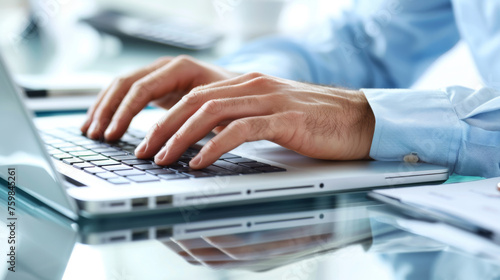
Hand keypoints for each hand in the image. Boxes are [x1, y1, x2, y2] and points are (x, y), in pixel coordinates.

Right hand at [81, 55, 238, 139]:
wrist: (241, 88)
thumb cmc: (234, 100)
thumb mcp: (219, 109)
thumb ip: (196, 121)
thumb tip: (173, 144)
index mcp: (180, 68)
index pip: (143, 88)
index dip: (125, 112)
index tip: (113, 134)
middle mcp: (166, 66)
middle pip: (125, 84)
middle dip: (108, 111)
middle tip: (96, 136)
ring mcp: (159, 73)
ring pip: (121, 86)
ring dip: (103, 109)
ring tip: (90, 132)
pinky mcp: (156, 85)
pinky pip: (126, 92)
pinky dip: (112, 107)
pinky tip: (101, 123)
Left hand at [135, 72, 374, 168]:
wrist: (360, 120)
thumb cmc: (316, 122)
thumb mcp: (271, 115)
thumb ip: (241, 118)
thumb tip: (208, 139)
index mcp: (248, 83)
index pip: (195, 94)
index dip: (166, 116)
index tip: (148, 138)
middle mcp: (254, 86)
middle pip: (195, 100)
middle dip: (163, 126)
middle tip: (144, 150)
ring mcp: (270, 100)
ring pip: (212, 112)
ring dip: (181, 136)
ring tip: (163, 158)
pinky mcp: (286, 119)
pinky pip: (240, 130)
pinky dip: (215, 146)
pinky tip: (199, 163)